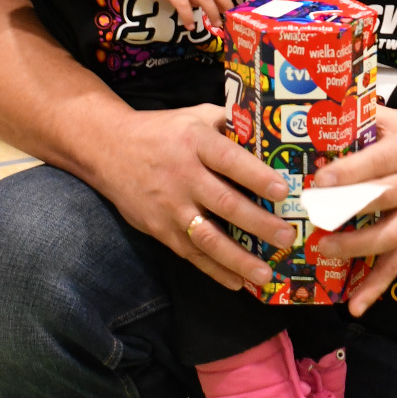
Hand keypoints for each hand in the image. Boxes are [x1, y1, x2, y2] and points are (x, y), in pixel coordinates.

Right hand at [106, 102, 293, 292]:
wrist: (109, 150)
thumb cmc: (163, 132)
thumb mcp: (194, 116)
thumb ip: (228, 123)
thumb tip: (268, 132)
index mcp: (195, 143)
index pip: (229, 160)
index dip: (256, 176)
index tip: (282, 191)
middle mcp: (184, 176)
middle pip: (225, 204)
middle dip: (259, 223)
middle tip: (287, 237)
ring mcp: (171, 207)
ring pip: (208, 238)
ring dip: (239, 259)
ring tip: (266, 273)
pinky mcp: (161, 229)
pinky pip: (192, 254)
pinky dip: (215, 270)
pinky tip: (238, 281)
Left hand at [308, 106, 396, 316]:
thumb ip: (367, 117)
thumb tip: (324, 107)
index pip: (378, 161)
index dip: (351, 171)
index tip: (321, 178)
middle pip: (380, 198)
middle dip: (345, 208)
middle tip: (312, 215)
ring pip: (387, 236)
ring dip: (355, 247)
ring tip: (323, 250)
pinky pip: (396, 265)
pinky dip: (376, 288)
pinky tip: (355, 306)